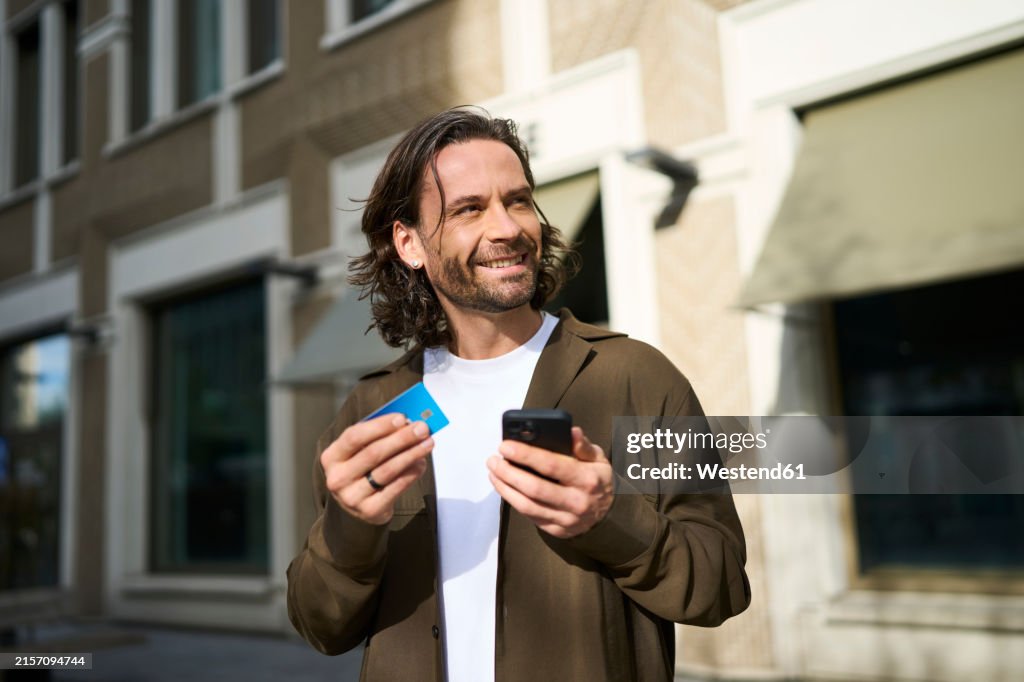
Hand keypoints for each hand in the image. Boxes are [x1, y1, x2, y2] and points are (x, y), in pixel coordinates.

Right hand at [320, 414, 432, 524]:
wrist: (358, 507)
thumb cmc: (362, 470)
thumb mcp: (360, 452)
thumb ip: (378, 436)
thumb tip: (407, 423)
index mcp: (331, 457)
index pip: (354, 436)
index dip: (379, 426)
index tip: (401, 418)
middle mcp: (337, 478)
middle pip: (373, 453)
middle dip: (401, 438)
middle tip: (422, 429)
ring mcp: (351, 496)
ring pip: (387, 470)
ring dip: (411, 454)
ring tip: (427, 443)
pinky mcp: (369, 510)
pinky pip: (395, 488)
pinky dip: (411, 473)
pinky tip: (421, 463)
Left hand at [486, 426, 612, 538]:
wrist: (608, 516)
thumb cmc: (597, 480)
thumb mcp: (599, 460)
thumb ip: (584, 446)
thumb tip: (572, 432)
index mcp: (587, 479)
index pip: (552, 465)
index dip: (526, 455)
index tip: (505, 445)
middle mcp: (576, 501)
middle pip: (534, 488)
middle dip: (508, 473)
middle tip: (493, 459)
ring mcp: (566, 519)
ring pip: (527, 505)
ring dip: (505, 488)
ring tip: (493, 472)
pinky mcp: (556, 530)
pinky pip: (529, 516)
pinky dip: (512, 500)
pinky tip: (504, 487)